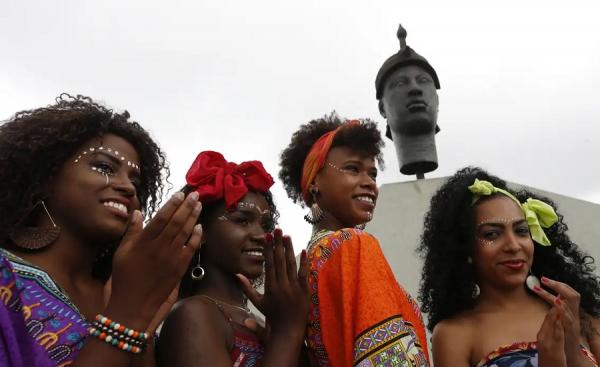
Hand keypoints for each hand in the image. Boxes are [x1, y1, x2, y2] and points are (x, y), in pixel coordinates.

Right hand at [106, 192, 202, 329]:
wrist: (134, 304)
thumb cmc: (124, 277)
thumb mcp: (121, 252)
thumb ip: (131, 231)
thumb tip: (138, 212)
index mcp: (144, 242)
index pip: (161, 218)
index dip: (171, 204)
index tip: (180, 194)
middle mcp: (159, 248)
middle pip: (176, 222)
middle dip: (187, 206)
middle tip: (195, 194)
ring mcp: (171, 258)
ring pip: (185, 233)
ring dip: (193, 217)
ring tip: (199, 205)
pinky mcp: (179, 268)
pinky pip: (191, 249)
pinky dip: (196, 237)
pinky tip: (200, 227)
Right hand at [237, 228, 309, 336]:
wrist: (289, 329)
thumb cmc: (272, 315)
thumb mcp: (257, 302)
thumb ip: (247, 288)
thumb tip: (236, 274)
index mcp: (270, 287)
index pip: (269, 264)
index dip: (268, 249)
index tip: (267, 236)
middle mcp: (282, 285)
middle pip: (280, 261)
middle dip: (278, 244)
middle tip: (277, 229)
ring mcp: (294, 287)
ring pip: (291, 265)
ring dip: (289, 249)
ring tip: (287, 236)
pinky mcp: (305, 290)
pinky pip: (304, 274)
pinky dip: (304, 263)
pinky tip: (303, 251)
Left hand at [533, 277, 586, 365]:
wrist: (569, 355)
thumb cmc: (563, 337)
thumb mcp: (559, 320)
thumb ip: (556, 310)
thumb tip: (551, 296)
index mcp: (571, 311)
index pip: (570, 293)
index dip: (559, 284)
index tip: (545, 279)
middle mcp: (574, 315)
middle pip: (573, 295)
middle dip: (558, 285)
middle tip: (543, 279)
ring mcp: (574, 322)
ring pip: (571, 304)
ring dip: (556, 293)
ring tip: (545, 286)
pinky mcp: (571, 331)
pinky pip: (569, 317)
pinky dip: (562, 308)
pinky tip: (555, 302)